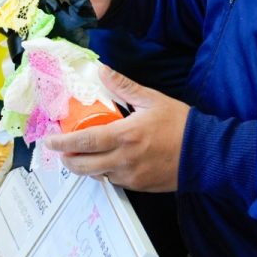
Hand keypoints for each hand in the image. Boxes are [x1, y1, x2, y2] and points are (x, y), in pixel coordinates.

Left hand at [42, 66, 188, 191]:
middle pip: (83, 165)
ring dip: (85, 167)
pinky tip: (105, 162)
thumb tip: (102, 70)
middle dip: (67, 159)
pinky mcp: (140, 187)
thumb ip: (123, 86)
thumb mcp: (152, 99)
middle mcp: (124, 160)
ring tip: (81, 154)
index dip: (62, 142)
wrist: (208, 154)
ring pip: (97, 175)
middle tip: (61, 151)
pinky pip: (114, 181)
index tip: (49, 141)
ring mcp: (131, 176)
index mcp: (125, 136)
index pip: (84, 141)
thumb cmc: (181, 125)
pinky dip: (105, 172)